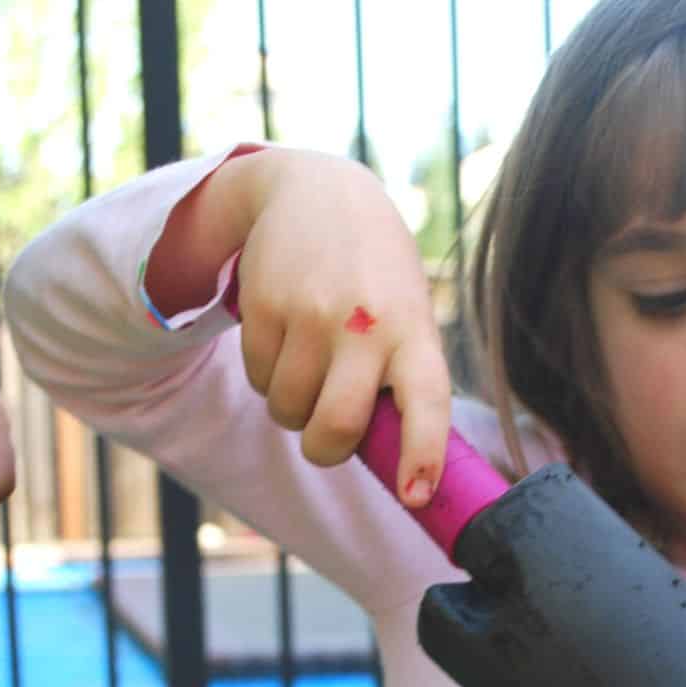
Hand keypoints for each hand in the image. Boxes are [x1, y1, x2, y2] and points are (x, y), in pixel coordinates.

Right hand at [145, 148, 451, 507]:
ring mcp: (311, 313)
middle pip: (335, 427)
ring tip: (308, 366)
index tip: (414, 495)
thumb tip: (394, 469)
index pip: (428, 402)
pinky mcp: (264, 304)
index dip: (422, 455)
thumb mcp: (407, 317)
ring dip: (291, 409)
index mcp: (415, 333)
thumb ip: (402, 383)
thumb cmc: (377, 281)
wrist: (319, 191)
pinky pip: (257, 379)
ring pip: (287, 411)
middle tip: (325, 439)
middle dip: (324, 450)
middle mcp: (366, 324)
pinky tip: (284, 337)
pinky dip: (266, 377)